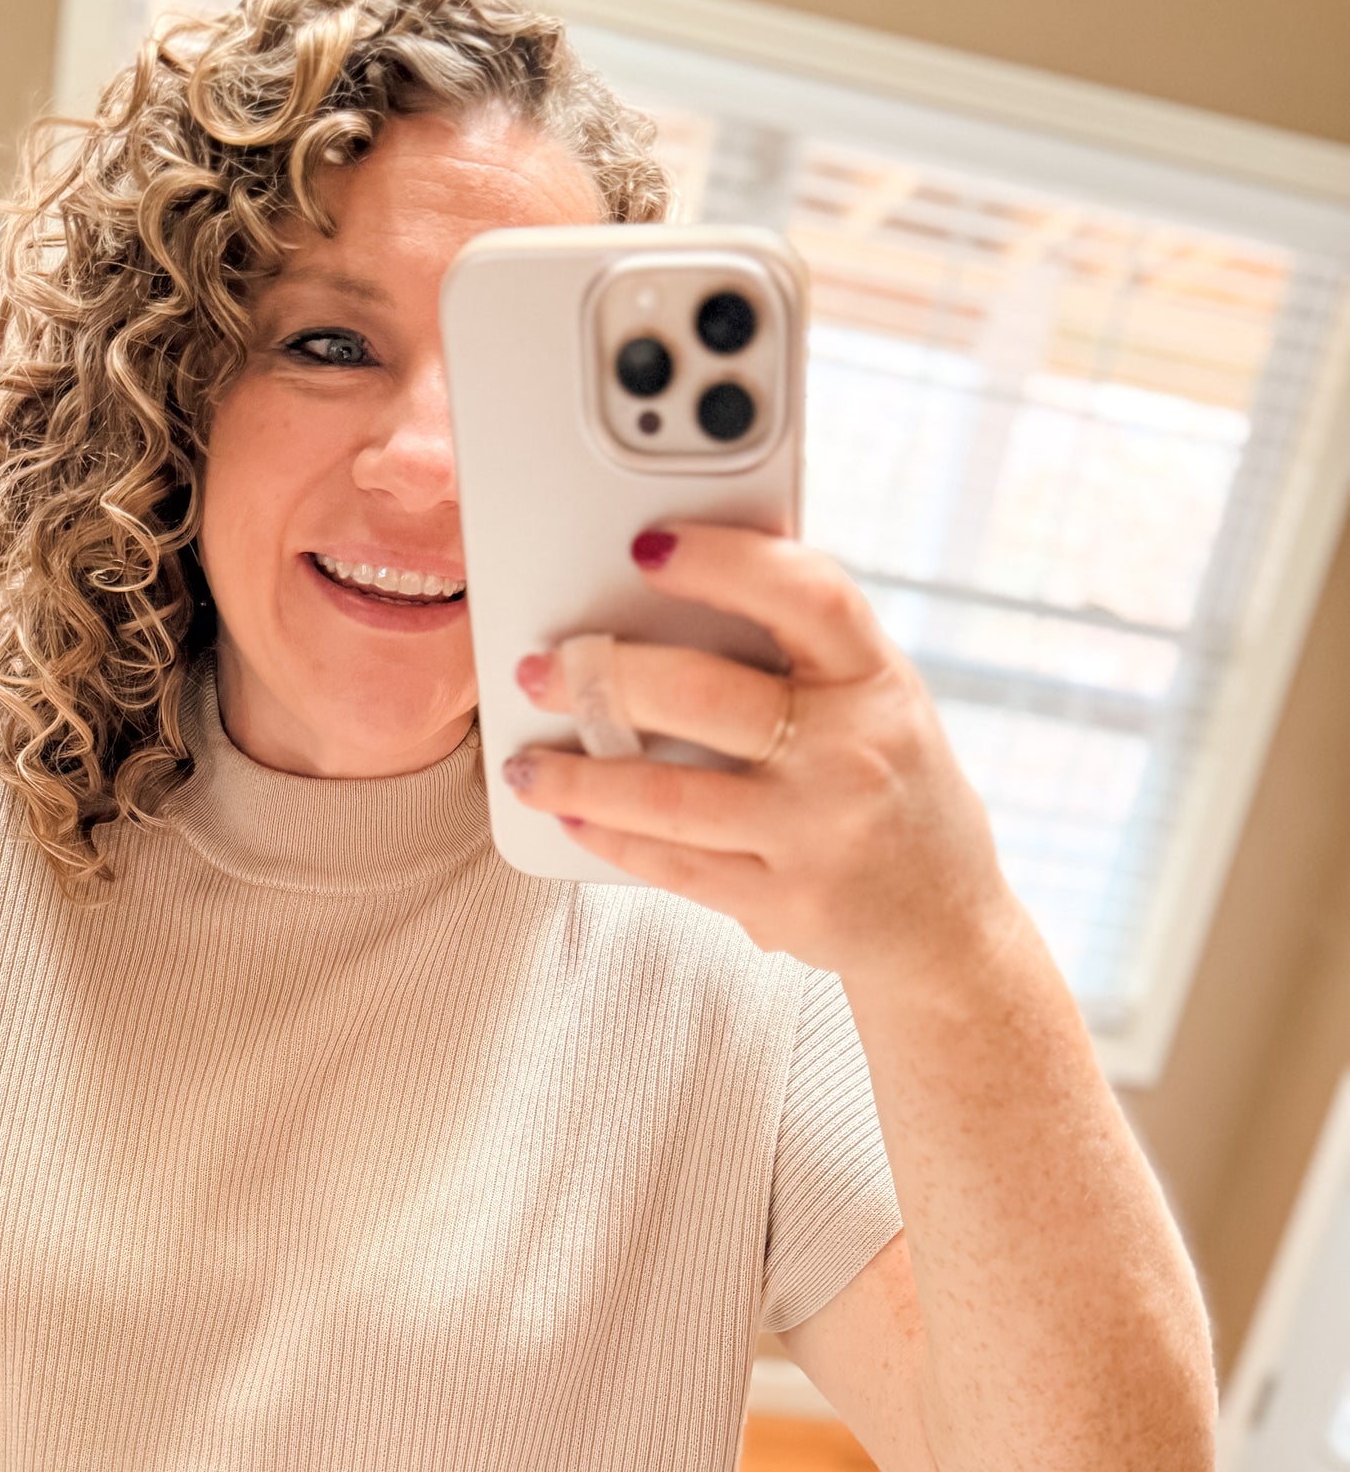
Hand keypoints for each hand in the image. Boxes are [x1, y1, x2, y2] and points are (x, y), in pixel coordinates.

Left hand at [505, 524, 1018, 996]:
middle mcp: (852, 753)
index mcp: (878, 680)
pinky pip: (673, 865)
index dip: (725, 562)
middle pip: (708, 698)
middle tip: (542, 670)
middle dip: (606, 679)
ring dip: (580, 778)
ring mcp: (816, 834)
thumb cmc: (892, 788)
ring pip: (669, 798)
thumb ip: (805, 650)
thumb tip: (691, 572)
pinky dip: (611, 837)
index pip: (808, 596)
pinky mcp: (781, 902)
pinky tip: (572, 816)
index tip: (649, 546)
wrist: (945, 925)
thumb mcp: (879, 702)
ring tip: (526, 765)